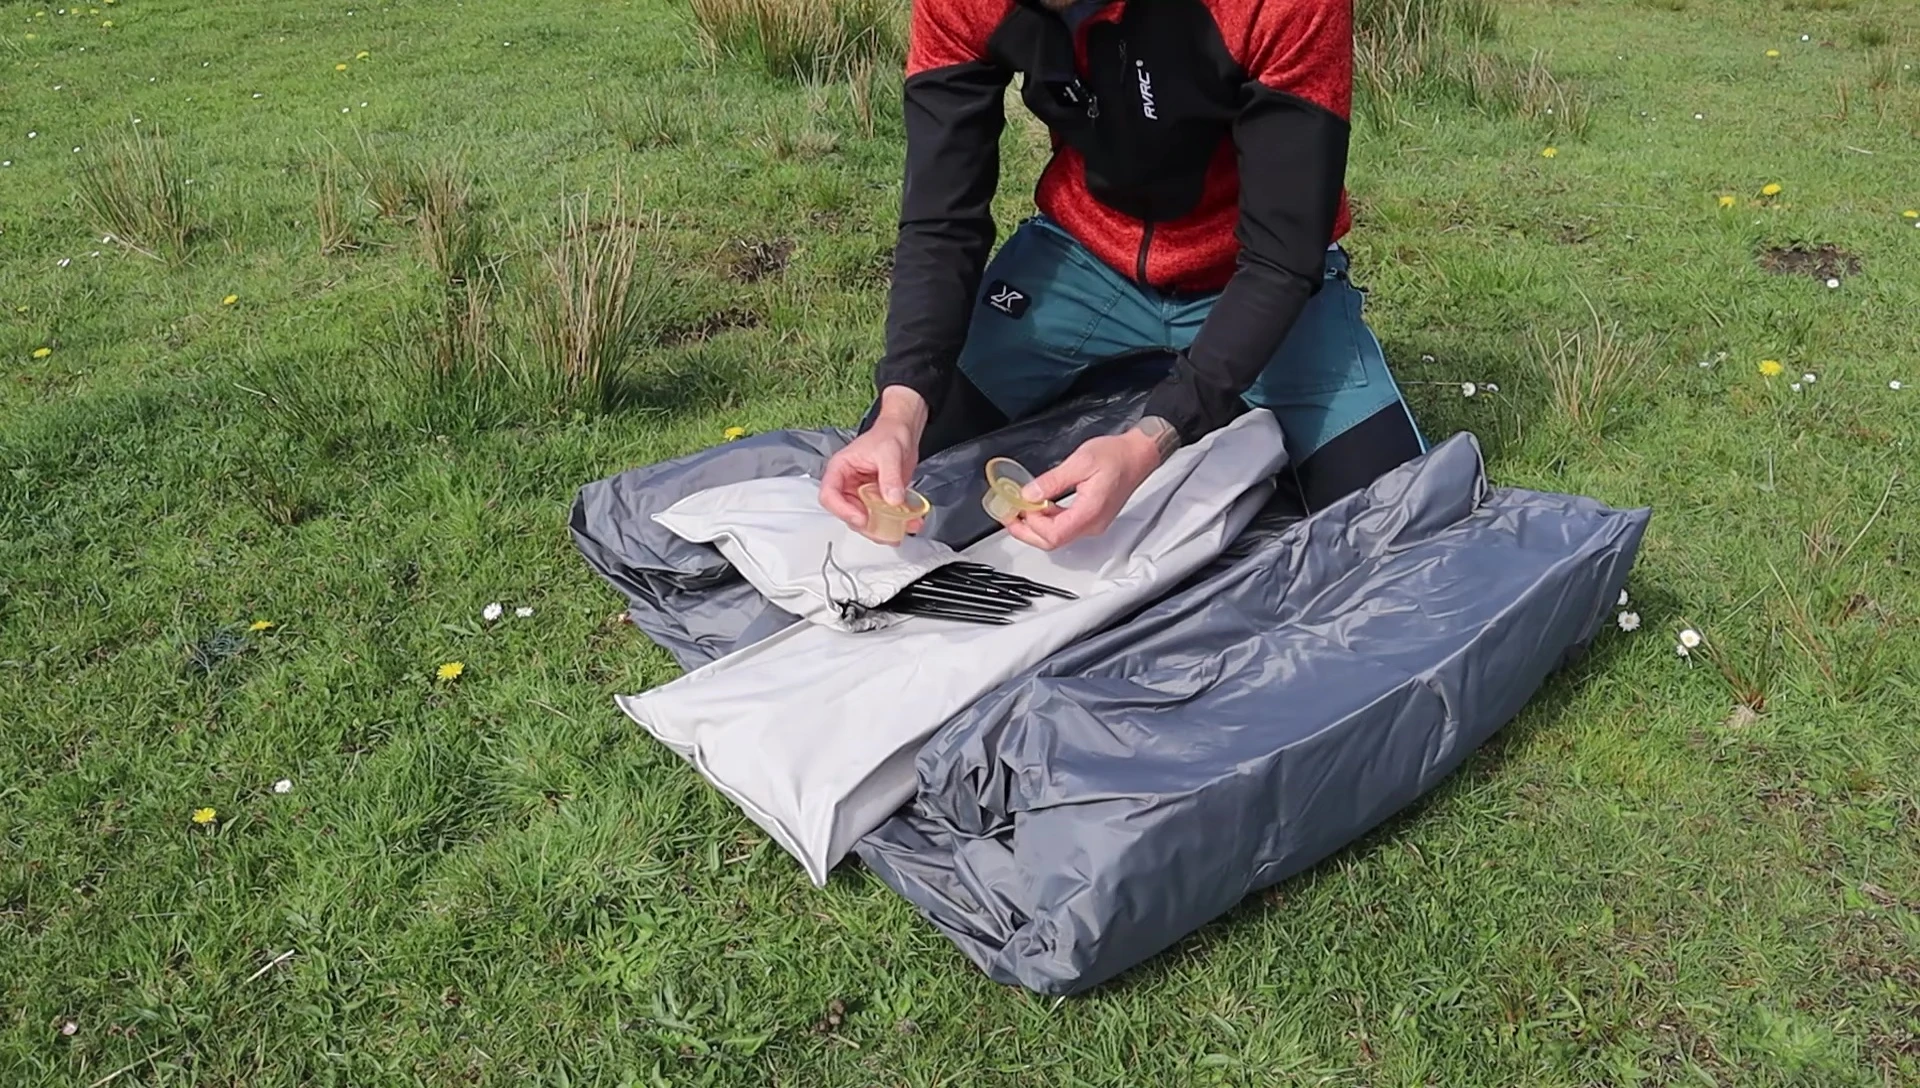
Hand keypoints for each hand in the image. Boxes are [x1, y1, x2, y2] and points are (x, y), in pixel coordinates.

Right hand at [819, 386, 927, 542]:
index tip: (862, 518)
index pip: (829, 495)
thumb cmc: (888, 435)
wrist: (903, 433)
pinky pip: (882, 517)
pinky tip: (911, 522)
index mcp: (840, 470)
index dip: (842, 510)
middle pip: (848, 513)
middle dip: (867, 526)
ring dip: (883, 528)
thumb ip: (890, 477)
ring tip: (902, 528)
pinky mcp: (877, 500)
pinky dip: (896, 523)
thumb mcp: (890, 453)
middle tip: (885, 530)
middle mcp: (848, 485)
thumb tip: (892, 499)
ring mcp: (862, 494)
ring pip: (865, 520)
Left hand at [1004, 428, 1163, 550]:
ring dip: (1035, 526)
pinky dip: (1047, 519)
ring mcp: (1092, 523)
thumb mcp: (1080, 462)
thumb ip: (1052, 481)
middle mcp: (1092, 524)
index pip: (1053, 534)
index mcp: (1090, 512)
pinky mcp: (1091, 517)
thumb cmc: (1116, 456)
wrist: (1138, 454)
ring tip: (1018, 510)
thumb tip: (1029, 495)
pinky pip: (1064, 527)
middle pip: (1052, 541)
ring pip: (1057, 536)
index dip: (1031, 524)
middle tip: (1008, 517)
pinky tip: (1037, 506)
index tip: (1018, 508)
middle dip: (1026, 531)